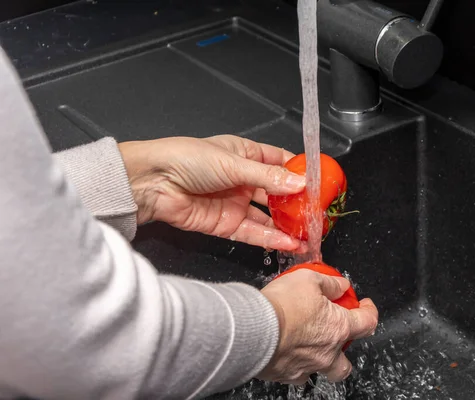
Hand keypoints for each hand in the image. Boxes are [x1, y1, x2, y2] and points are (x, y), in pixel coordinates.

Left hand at [118, 135, 305, 250]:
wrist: (152, 183)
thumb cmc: (186, 159)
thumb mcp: (234, 162)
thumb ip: (269, 177)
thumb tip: (300, 183)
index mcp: (245, 155)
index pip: (280, 162)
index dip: (300, 172)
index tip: (320, 182)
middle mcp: (243, 180)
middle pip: (277, 193)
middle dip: (297, 205)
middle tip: (318, 214)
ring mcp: (235, 203)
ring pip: (268, 217)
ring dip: (287, 227)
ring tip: (309, 235)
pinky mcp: (226, 225)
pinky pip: (254, 233)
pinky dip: (272, 240)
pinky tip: (289, 244)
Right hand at [258, 269, 378, 383]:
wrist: (252, 329)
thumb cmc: (281, 305)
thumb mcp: (309, 279)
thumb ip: (330, 283)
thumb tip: (341, 286)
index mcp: (338, 328)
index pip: (368, 322)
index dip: (370, 311)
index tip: (365, 306)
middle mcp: (327, 352)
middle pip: (348, 361)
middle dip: (347, 350)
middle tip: (337, 335)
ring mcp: (308, 367)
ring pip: (324, 372)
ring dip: (322, 361)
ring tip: (311, 347)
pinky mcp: (287, 375)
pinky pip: (298, 375)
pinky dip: (297, 365)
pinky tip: (289, 352)